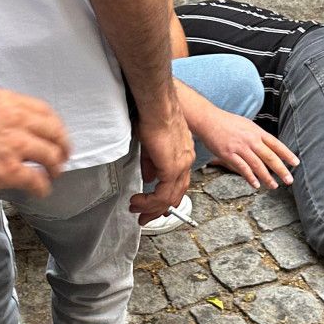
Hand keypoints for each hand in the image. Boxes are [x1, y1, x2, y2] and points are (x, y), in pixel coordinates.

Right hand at [0, 89, 69, 197]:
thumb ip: (0, 113)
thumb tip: (15, 127)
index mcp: (7, 102)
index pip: (44, 111)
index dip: (56, 126)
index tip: (57, 134)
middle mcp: (15, 120)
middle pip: (54, 132)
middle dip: (62, 146)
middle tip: (62, 156)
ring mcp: (14, 145)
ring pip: (51, 156)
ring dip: (56, 167)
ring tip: (54, 174)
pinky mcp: (10, 170)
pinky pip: (37, 180)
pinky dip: (43, 187)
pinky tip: (41, 190)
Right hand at [131, 103, 193, 222]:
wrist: (157, 107)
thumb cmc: (153, 117)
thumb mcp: (151, 145)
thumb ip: (152, 164)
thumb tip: (149, 178)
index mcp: (183, 155)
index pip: (178, 183)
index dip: (166, 197)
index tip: (154, 206)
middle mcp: (186, 162)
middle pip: (176, 194)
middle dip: (158, 209)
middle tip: (145, 216)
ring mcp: (181, 166)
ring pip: (169, 198)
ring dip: (151, 207)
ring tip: (137, 210)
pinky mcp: (172, 168)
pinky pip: (162, 194)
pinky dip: (149, 201)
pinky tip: (138, 200)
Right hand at [198, 106, 298, 189]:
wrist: (208, 119)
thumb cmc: (227, 122)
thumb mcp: (247, 124)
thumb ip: (257, 135)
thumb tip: (268, 144)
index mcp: (257, 131)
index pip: (276, 144)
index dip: (287, 154)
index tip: (295, 163)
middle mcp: (251, 140)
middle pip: (270, 156)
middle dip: (281, 169)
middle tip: (289, 180)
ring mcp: (240, 147)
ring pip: (257, 165)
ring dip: (267, 177)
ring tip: (274, 186)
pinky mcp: (228, 154)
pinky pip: (242, 168)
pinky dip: (250, 177)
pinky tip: (256, 184)